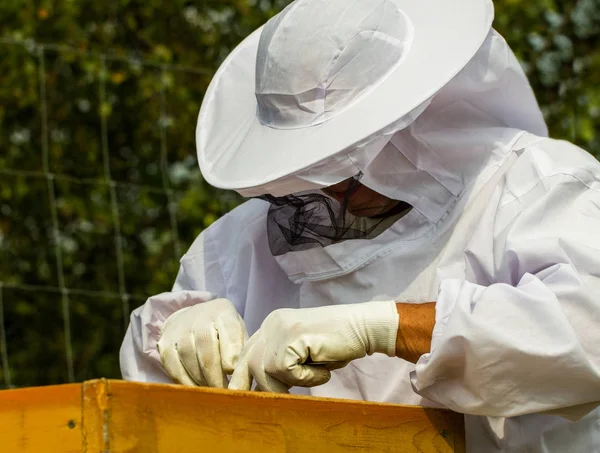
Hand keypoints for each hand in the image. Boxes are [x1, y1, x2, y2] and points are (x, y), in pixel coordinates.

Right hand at [157, 298, 247, 387]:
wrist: (193, 319)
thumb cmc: (224, 334)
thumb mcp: (239, 335)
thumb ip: (243, 354)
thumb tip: (244, 383)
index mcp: (223, 312)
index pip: (229, 330)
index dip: (231, 352)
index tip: (232, 371)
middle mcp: (199, 315)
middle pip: (207, 346)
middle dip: (216, 374)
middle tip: (223, 393)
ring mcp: (179, 328)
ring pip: (188, 356)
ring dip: (201, 380)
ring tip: (211, 393)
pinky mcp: (165, 343)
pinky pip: (174, 366)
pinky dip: (185, 382)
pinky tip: (196, 390)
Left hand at [229, 301, 397, 392]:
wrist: (363, 327)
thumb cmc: (336, 344)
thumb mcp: (301, 353)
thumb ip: (280, 362)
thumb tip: (258, 389)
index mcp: (271, 325)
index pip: (246, 353)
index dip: (245, 376)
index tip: (247, 395)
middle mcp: (271, 323)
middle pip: (249, 363)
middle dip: (262, 386)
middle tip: (284, 397)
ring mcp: (280, 328)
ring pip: (267, 371)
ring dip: (293, 382)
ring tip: (317, 371)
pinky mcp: (293, 337)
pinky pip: (289, 372)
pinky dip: (309, 377)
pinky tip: (324, 367)